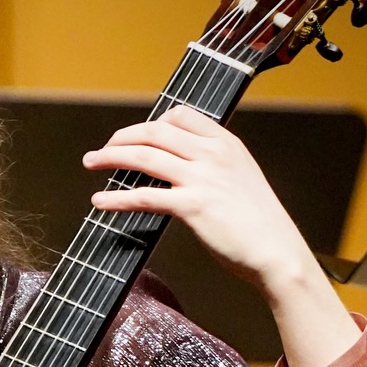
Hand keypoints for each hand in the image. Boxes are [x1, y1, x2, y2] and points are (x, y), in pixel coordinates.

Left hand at [83, 104, 359, 366]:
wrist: (276, 251)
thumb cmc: (259, 224)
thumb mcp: (241, 180)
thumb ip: (214, 167)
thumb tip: (184, 170)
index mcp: (226, 143)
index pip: (181, 116)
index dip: (151, 122)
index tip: (134, 135)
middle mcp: (213, 154)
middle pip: (156, 131)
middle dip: (122, 136)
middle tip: (102, 149)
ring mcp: (202, 178)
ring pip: (145, 156)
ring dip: (111, 157)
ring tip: (91, 163)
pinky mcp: (192, 206)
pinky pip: (145, 196)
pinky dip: (117, 198)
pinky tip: (99, 202)